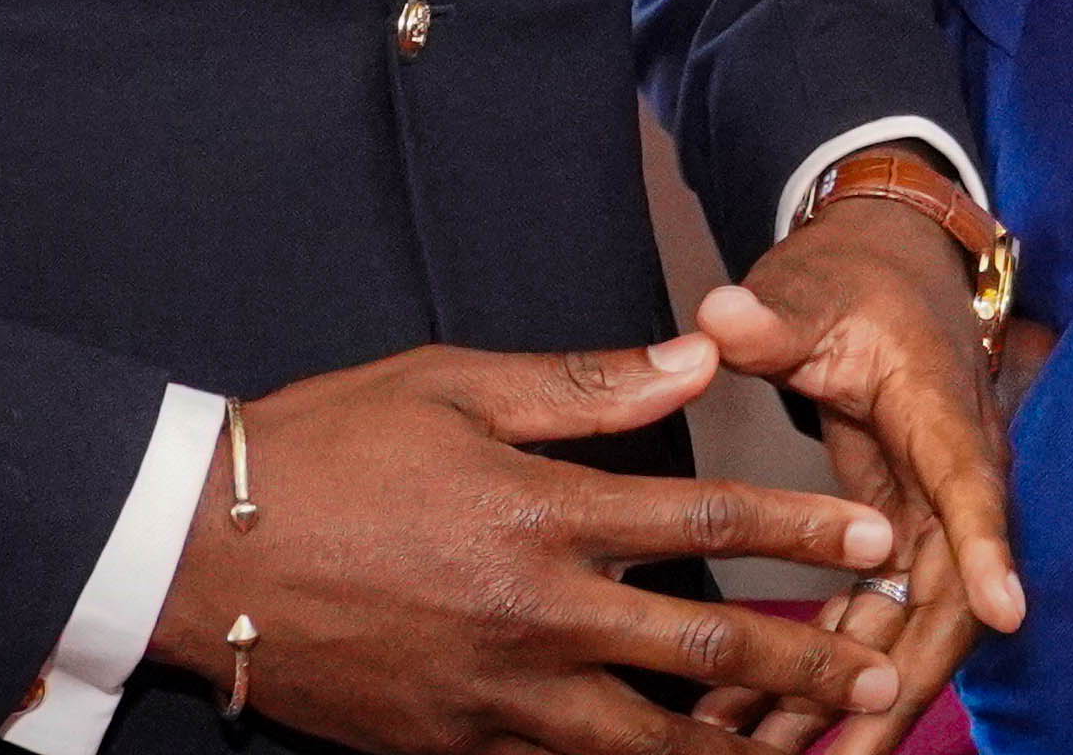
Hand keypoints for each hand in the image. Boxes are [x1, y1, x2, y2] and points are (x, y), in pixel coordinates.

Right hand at [153, 339, 914, 753]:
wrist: (191, 551)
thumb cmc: (325, 450)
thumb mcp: (454, 387)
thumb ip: (585, 386)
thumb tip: (700, 357)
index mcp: (540, 514)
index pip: (704, 527)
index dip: (801, 538)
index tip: (877, 548)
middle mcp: (531, 615)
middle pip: (699, 653)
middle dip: (802, 666)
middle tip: (881, 673)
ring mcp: (491, 695)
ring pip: (640, 742)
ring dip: (733, 748)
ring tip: (806, 754)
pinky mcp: (447, 745)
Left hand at [682, 203, 1028, 754]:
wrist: (885, 268)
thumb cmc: (856, 277)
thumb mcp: (810, 287)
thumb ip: (770, 314)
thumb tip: (720, 320)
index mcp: (940, 409)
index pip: (973, 482)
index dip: (988, 545)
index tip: (1005, 610)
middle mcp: (950, 472)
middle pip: (949, 592)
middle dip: (904, 682)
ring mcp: (928, 512)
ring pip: (908, 625)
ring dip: (852, 696)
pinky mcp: (896, 534)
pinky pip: (870, 616)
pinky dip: (823, 669)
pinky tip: (757, 721)